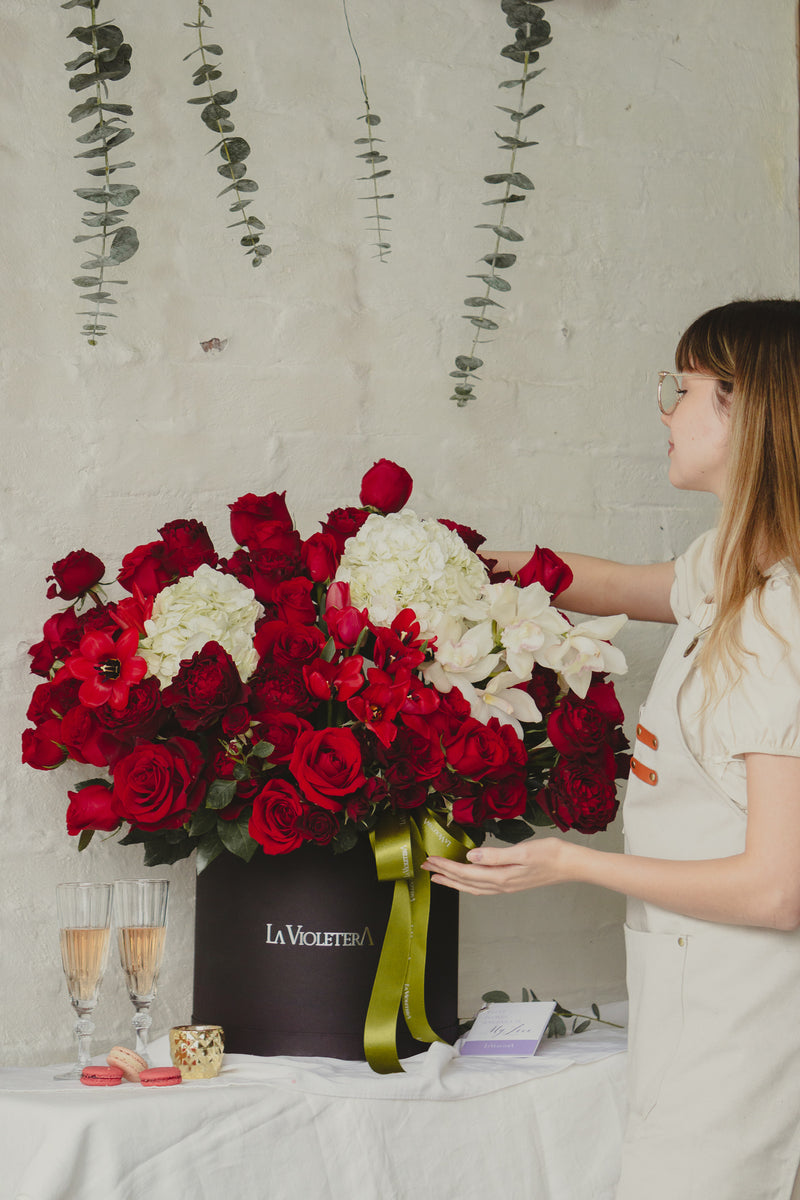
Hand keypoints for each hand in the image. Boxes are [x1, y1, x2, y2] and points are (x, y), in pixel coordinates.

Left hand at [421, 837, 569, 895]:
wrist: (571, 864)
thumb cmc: (551, 854)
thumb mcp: (523, 851)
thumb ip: (496, 855)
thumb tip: (471, 856)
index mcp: (502, 877)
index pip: (466, 873)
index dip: (446, 867)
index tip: (430, 859)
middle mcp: (501, 885)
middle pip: (465, 883)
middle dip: (444, 875)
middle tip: (425, 867)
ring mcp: (506, 886)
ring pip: (473, 887)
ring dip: (454, 881)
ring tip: (438, 876)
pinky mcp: (511, 883)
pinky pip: (483, 887)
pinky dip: (468, 884)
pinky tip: (466, 879)